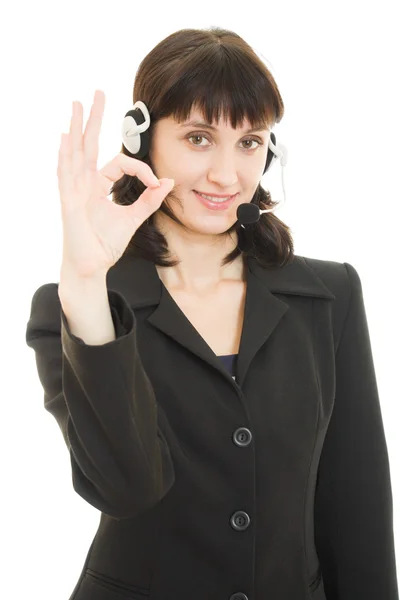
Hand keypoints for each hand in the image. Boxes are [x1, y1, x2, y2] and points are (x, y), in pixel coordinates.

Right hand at [57, 89, 173, 279]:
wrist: (92, 267)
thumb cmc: (105, 244)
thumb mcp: (133, 218)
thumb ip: (150, 200)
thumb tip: (169, 182)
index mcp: (98, 186)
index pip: (121, 163)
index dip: (142, 169)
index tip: (157, 182)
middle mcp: (84, 184)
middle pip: (89, 144)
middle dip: (93, 119)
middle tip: (97, 93)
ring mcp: (75, 191)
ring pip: (75, 153)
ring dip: (77, 128)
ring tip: (77, 105)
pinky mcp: (70, 203)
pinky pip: (67, 175)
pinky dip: (66, 156)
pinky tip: (66, 137)